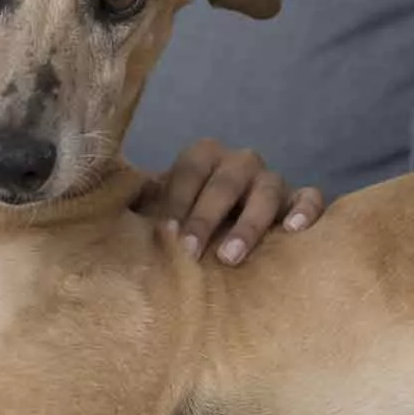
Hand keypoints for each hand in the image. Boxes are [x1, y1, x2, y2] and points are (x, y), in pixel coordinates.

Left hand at [133, 139, 323, 264]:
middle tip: (189, 252)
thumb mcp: (156, 208)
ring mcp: (271, 180)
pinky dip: (304, 210)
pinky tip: (292, 232)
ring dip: (248, 224)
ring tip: (231, 257)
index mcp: (203, 157)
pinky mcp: (298, 200)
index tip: (162, 232)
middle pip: (226, 182)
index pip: (190, 169)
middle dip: (205, 218)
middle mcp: (239, 163)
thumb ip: (137, 203)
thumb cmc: (182, 221)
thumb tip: (104, 201)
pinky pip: (310, 198)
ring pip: (267, 190)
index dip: (176, 199)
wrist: (218, 233)